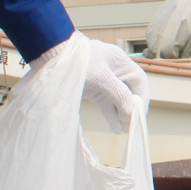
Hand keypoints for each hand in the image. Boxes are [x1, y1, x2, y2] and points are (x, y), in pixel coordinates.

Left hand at [35, 33, 149, 131]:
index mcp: (120, 61)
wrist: (49, 58)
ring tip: (124, 131)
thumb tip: (130, 112)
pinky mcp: (93, 89)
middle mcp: (114, 70)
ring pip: (117, 100)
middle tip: (131, 127)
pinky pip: (106, 104)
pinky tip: (115, 127)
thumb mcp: (100, 77)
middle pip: (129, 92)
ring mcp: (103, 80)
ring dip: (121, 115)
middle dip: (131, 110)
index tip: (139, 116)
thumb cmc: (77, 62)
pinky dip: (110, 115)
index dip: (142, 99)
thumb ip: (118, 94)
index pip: (139, 81)